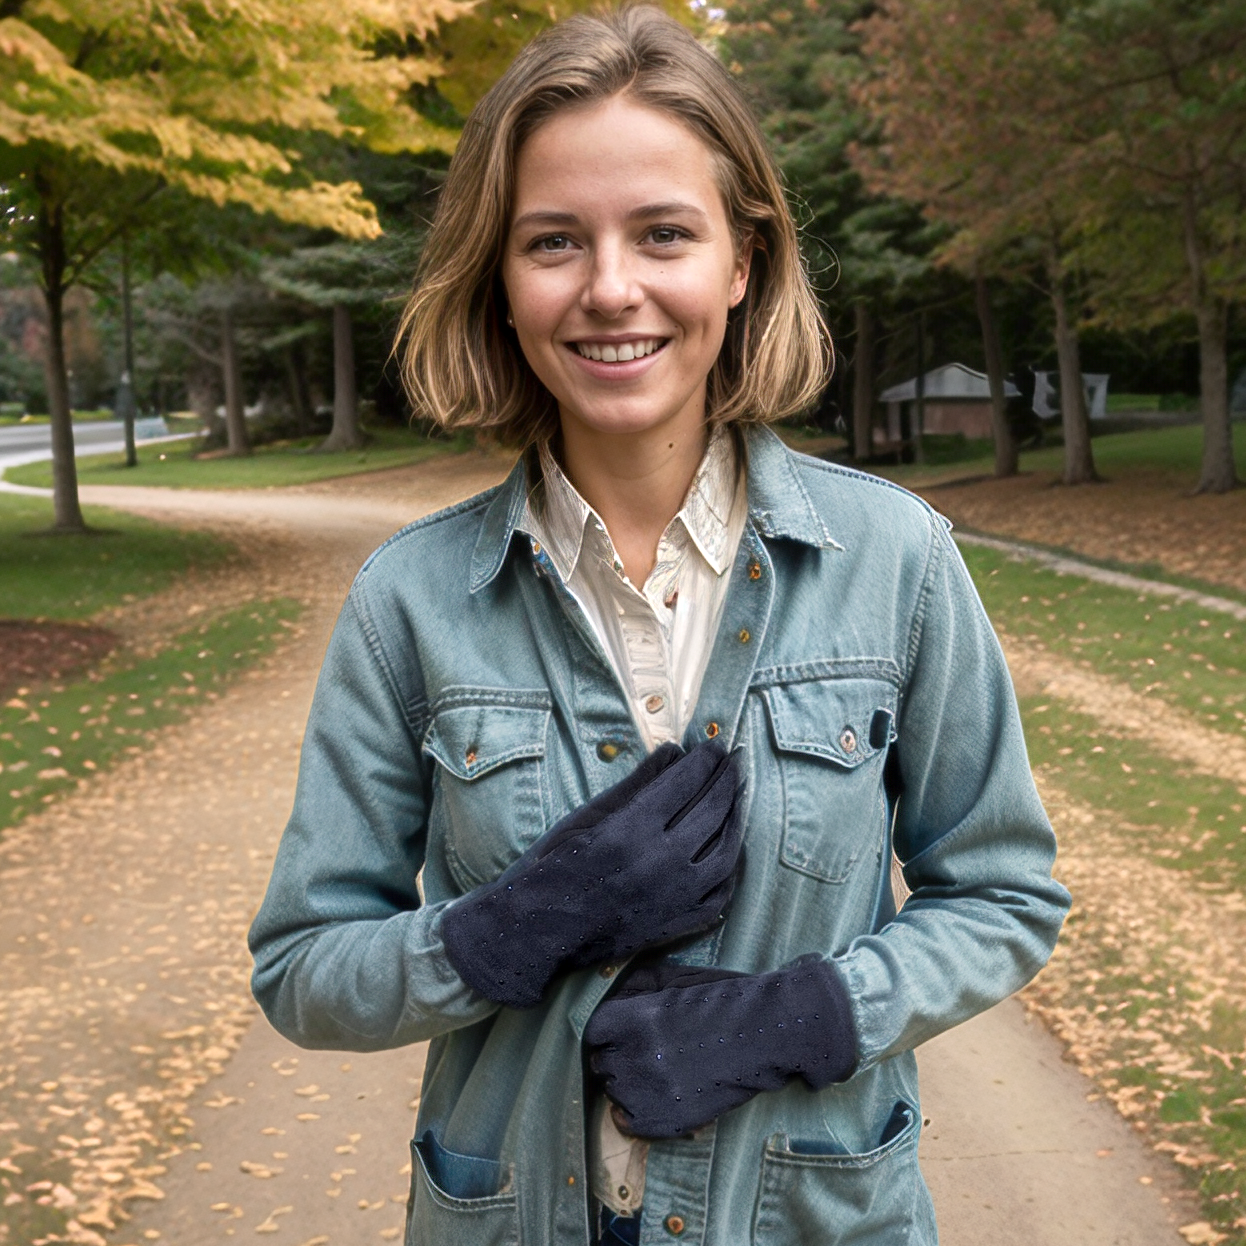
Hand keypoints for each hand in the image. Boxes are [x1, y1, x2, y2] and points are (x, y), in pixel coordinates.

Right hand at [441, 741, 744, 1008]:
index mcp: (632, 832)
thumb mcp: (587, 817)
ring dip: (737, 818)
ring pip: (726, 852)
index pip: (685, 783)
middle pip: (711, 811)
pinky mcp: (677, 924)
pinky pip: (720, 893)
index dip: (704, 760)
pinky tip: (730, 846)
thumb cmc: (553, 866)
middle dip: (727, 778)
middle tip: (734, 758)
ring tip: (739, 796)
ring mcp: (674, 898)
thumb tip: (674, 752)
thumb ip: (636, 784)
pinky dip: (730, 866)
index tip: (714, 744)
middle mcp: (660, 864)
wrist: (537, 933)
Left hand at [584, 956, 856, 1138]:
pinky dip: (634, 1114)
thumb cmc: (719, 999)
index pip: (594, 1033)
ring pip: (614, 1092)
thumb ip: (630, 989)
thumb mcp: (670, 977)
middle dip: (619, 1056)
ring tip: (657, 1073)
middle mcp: (634, 1057)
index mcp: (631, 1020)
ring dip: (628, 1083)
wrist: (763, 1033)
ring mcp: (650, 1092)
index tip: (624, 1033)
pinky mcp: (667, 1120)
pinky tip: (654, 1097)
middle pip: (602, 1063)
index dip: (609, 1033)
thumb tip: (608, 1005)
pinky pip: (628, 1123)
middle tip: (647, 1052)